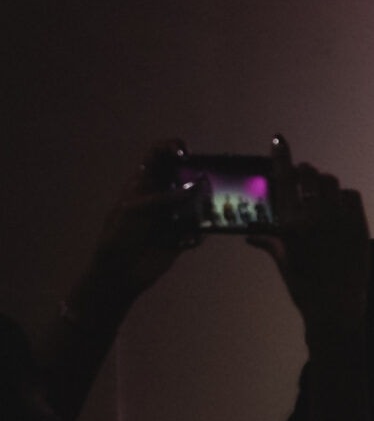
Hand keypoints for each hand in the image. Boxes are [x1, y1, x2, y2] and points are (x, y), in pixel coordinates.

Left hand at [69, 141, 191, 311]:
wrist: (119, 273)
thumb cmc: (118, 237)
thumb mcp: (133, 210)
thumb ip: (161, 198)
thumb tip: (193, 189)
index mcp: (143, 184)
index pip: (157, 156)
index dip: (170, 147)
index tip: (184, 152)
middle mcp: (161, 195)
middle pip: (183, 174)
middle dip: (197, 172)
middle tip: (207, 176)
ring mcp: (174, 214)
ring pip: (196, 199)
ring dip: (205, 201)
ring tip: (207, 207)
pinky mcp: (184, 234)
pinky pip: (201, 226)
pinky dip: (202, 229)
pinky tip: (192, 237)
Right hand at [252, 166, 370, 337]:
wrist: (336, 308)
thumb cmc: (304, 288)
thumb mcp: (284, 264)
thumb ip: (271, 242)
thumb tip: (251, 233)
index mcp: (291, 225)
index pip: (283, 182)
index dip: (281, 158)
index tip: (279, 141)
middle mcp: (316, 217)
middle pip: (311, 176)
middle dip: (305, 173)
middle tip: (302, 177)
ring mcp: (341, 220)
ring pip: (333, 183)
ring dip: (324, 183)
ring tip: (320, 193)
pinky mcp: (361, 226)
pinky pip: (353, 197)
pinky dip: (344, 196)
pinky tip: (340, 206)